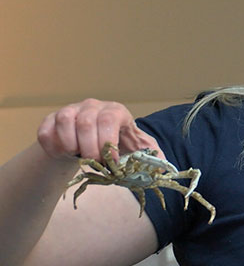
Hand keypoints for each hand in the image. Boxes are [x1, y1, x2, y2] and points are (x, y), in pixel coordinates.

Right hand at [37, 98, 162, 161]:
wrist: (90, 144)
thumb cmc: (117, 145)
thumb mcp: (137, 149)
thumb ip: (151, 156)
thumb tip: (166, 169)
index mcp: (116, 111)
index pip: (111, 118)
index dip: (109, 141)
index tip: (110, 162)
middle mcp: (93, 106)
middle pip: (87, 121)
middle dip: (90, 149)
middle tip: (95, 164)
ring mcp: (70, 110)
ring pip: (64, 121)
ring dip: (70, 145)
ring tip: (79, 157)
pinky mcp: (51, 120)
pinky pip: (46, 131)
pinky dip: (53, 147)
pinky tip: (64, 154)